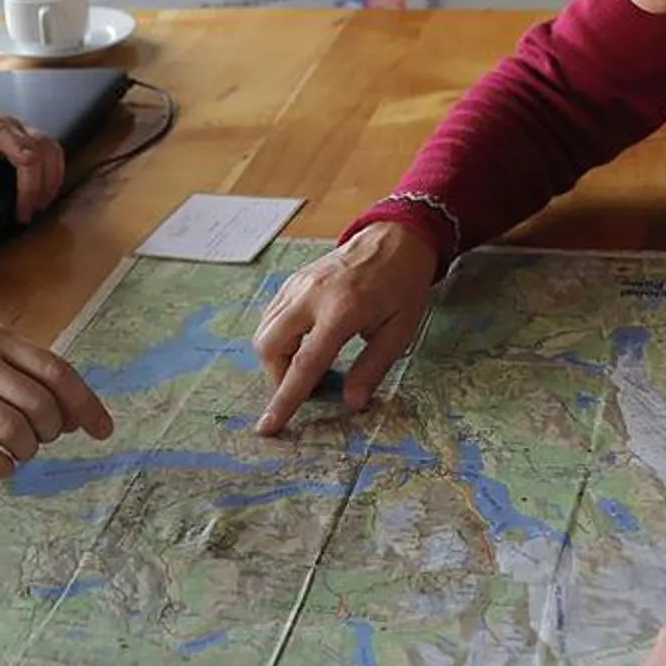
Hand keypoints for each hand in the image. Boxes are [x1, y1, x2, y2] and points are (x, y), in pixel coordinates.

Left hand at [0, 100, 64, 223]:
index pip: (16, 145)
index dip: (29, 172)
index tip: (25, 202)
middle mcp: (8, 127)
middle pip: (41, 150)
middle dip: (41, 186)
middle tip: (28, 214)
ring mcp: (22, 128)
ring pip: (52, 148)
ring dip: (53, 179)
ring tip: (40, 206)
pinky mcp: (29, 133)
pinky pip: (53, 148)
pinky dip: (56, 171)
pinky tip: (48, 190)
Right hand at [0, 321, 112, 475]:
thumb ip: (19, 368)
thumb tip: (73, 409)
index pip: (56, 371)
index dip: (84, 404)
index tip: (101, 430)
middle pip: (39, 404)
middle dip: (51, 431)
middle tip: (42, 439)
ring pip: (13, 429)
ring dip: (27, 450)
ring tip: (19, 452)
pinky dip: (0, 466)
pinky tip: (0, 466)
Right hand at [251, 221, 436, 433]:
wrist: (393, 239)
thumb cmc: (402, 286)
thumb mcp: (400, 331)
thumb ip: (372, 368)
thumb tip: (351, 403)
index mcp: (342, 312)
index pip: (304, 365)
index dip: (285, 399)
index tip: (268, 425)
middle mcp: (311, 297)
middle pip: (270, 347)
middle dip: (279, 376)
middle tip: (308, 384)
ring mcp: (297, 286)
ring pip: (264, 332)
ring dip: (278, 357)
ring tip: (308, 362)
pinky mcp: (292, 281)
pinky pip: (271, 316)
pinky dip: (279, 337)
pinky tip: (304, 340)